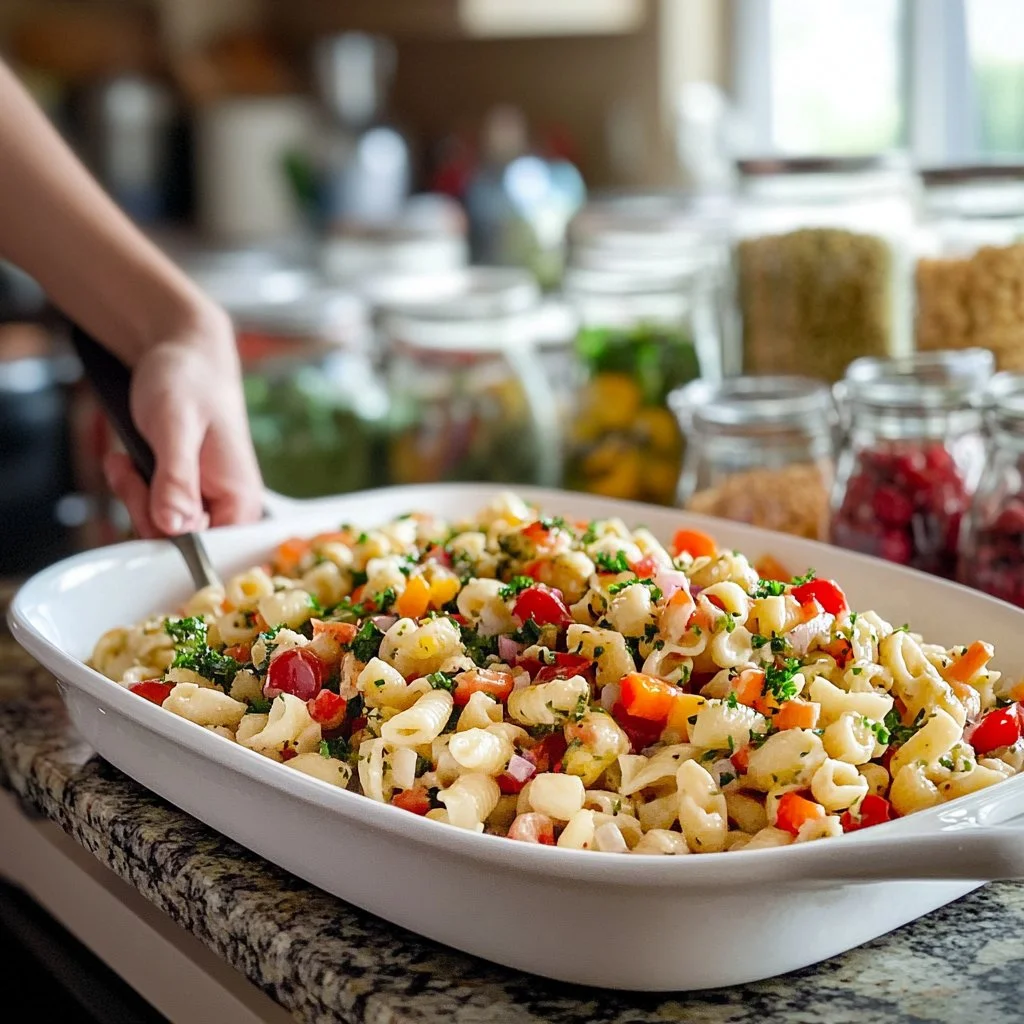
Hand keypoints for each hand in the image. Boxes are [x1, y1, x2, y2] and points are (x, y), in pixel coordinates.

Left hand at [103, 306, 263, 537]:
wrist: (183, 354)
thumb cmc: (189, 381)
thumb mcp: (176, 427)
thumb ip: (177, 480)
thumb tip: (174, 527)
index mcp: (241, 500)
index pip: (208, 553)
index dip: (172, 540)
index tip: (151, 506)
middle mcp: (229, 508)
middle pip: (179, 545)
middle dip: (144, 511)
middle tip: (132, 472)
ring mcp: (206, 502)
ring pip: (160, 530)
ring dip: (134, 498)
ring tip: (128, 461)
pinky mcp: (186, 495)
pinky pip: (153, 512)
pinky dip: (132, 490)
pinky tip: (128, 462)